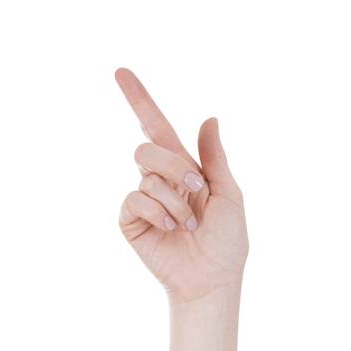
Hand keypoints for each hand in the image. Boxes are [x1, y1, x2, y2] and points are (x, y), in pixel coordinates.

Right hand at [114, 67, 248, 304]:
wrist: (213, 279)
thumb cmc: (227, 241)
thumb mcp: (229, 194)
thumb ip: (214, 157)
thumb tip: (209, 118)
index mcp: (184, 168)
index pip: (157, 127)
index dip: (139, 100)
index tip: (120, 72)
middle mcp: (160, 179)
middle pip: (148, 146)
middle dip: (174, 165)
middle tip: (196, 188)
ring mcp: (143, 200)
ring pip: (146, 174)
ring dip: (174, 199)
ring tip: (188, 224)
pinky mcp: (130, 221)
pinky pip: (134, 198)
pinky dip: (156, 211)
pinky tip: (170, 229)